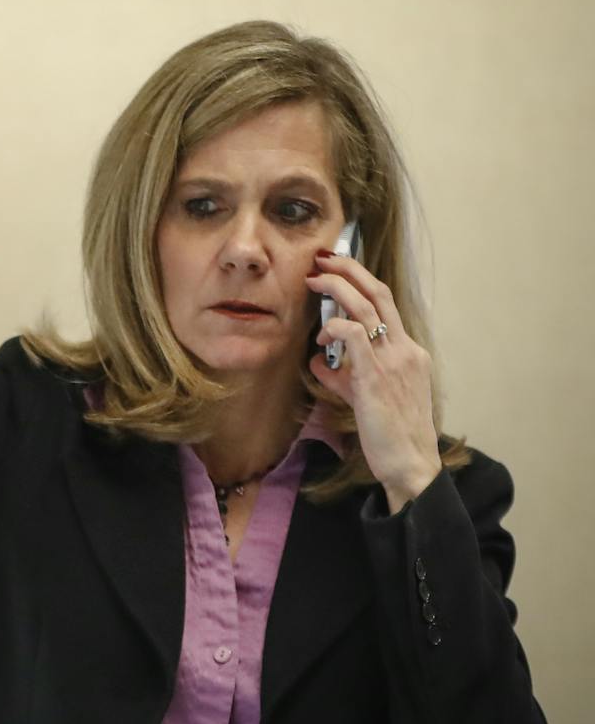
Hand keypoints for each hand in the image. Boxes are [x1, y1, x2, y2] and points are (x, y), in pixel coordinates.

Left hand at [304, 250, 441, 501]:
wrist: (411, 465)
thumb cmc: (389, 435)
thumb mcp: (363, 399)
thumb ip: (343, 377)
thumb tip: (318, 363)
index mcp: (408, 352)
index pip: (385, 305)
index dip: (360, 282)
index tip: (336, 269)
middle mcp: (405, 349)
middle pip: (379, 293)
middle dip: (349, 269)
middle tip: (322, 258)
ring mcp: (394, 360)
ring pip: (368, 306)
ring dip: (338, 287)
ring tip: (313, 280)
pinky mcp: (376, 376)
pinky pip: (354, 336)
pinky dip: (334, 328)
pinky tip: (321, 336)